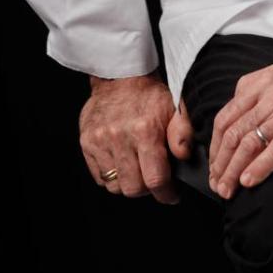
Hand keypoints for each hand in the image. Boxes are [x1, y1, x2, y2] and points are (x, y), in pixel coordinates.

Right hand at [79, 73, 193, 204]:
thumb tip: (184, 156)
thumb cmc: (150, 94)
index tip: (171, 195)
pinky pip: (100, 177)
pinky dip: (113, 176)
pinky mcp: (87, 144)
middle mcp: (120, 138)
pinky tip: (123, 163)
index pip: (156, 179)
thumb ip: (184, 132)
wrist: (120, 76)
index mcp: (145, 131)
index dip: (166, 193)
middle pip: (133, 188)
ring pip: (115, 186)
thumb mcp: (176, 106)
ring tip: (138, 169)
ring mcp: (100, 142)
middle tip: (155, 180)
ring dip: (129, 183)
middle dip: (147, 189)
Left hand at [208, 61, 272, 200]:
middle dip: (221, 164)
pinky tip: (250, 181)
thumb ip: (259, 94)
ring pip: (251, 142)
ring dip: (234, 170)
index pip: (227, 117)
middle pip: (235, 133)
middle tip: (218, 185)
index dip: (215, 147)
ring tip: (229, 189)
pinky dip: (260, 167)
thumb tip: (235, 126)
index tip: (215, 166)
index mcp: (264, 81)